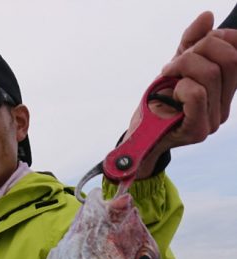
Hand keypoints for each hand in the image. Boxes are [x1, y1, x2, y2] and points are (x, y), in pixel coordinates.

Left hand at [128, 12, 236, 176]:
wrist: (140, 132)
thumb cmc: (158, 99)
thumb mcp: (176, 64)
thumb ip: (192, 40)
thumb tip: (208, 17)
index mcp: (225, 88)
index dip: (218, 38)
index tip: (193, 46)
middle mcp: (225, 106)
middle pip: (228, 59)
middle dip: (199, 49)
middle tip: (176, 62)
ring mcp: (214, 120)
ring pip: (210, 74)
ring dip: (184, 66)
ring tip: (169, 76)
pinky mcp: (199, 130)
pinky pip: (197, 93)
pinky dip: (181, 86)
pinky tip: (171, 93)